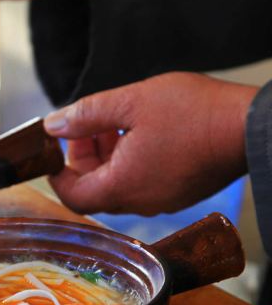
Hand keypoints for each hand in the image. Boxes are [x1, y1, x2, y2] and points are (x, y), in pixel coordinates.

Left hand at [43, 73, 257, 215]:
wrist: (252, 126)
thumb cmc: (194, 113)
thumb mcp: (130, 102)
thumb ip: (85, 114)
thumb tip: (53, 125)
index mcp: (122, 185)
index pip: (72, 196)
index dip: (56, 173)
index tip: (54, 149)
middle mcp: (139, 201)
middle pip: (93, 189)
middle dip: (83, 157)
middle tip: (89, 125)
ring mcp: (161, 200)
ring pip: (117, 185)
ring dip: (106, 156)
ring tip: (116, 122)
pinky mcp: (177, 193)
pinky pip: (140, 183)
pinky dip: (128, 161)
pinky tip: (139, 131)